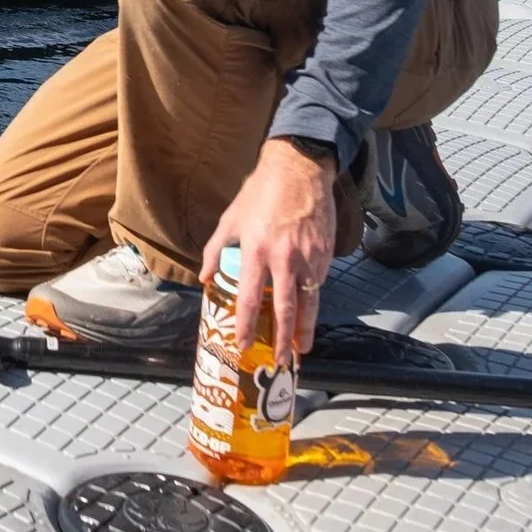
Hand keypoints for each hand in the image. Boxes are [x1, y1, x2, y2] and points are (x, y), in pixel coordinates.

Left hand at [199, 138, 336, 362]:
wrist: (299, 170)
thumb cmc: (259, 193)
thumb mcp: (230, 219)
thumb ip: (216, 250)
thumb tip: (205, 277)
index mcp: (256, 250)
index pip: (250, 297)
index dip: (247, 325)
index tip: (244, 344)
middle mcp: (285, 258)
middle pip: (286, 309)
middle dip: (285, 339)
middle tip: (283, 361)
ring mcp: (310, 258)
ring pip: (310, 302)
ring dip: (306, 329)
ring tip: (303, 348)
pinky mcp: (326, 253)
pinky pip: (319, 283)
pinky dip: (313, 299)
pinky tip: (308, 311)